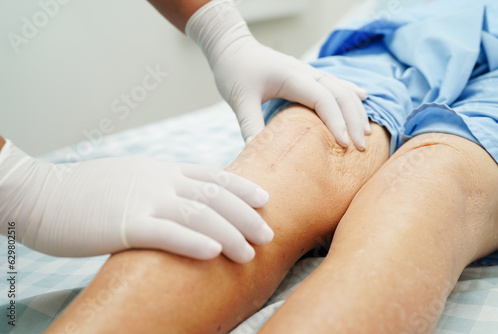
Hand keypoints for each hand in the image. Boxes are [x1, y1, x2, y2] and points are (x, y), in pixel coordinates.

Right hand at [0, 140, 271, 262]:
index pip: (213, 175)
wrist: (43, 194)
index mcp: (162, 170)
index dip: (242, 187)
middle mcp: (160, 181)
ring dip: (228, 233)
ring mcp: (144, 200)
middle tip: (268, 234)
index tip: (265, 199)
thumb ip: (160, 187)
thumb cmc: (87, 192)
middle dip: (245, 215)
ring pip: (198, 214)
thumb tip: (184, 203)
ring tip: (249, 252)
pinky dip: (193, 242)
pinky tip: (213, 252)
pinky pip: (166, 232)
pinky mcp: (125, 224)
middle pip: (214, 195)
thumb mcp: (133, 179)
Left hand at [186, 0, 369, 149]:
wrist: (231, 48)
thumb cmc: (234, 71)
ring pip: (342, 88)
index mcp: (292, 76)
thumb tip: (256, 152)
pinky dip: (350, 92)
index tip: (344, 144)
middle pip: (340, 94)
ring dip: (355, 110)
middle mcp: (305, 71)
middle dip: (354, 121)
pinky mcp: (306, 74)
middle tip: (361, 148)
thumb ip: (249, 123)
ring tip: (366, 134)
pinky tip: (363, 98)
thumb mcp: (239, 99)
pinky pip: (335, 82)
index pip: (323, 99)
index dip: (336, 121)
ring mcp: (308, 71)